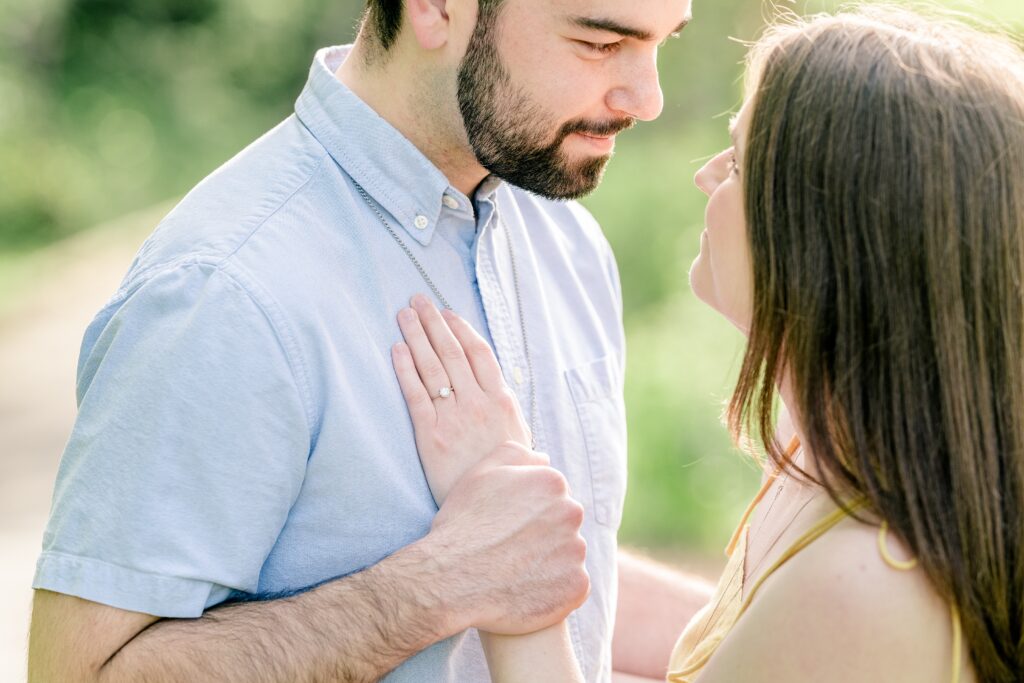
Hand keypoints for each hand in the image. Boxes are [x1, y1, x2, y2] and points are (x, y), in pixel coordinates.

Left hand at [392, 294, 530, 504]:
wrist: (492, 511)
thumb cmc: (508, 481)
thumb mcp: (523, 450)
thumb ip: (517, 428)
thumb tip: (524, 422)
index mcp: (501, 401)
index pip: (479, 354)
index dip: (461, 329)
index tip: (447, 313)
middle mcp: (478, 403)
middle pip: (452, 352)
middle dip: (433, 322)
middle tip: (418, 300)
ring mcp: (453, 417)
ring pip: (433, 366)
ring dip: (417, 336)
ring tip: (404, 314)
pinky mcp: (429, 435)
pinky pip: (415, 394)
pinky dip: (405, 369)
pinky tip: (396, 349)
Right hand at [427, 442, 589, 634]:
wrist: (450, 582)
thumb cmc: (461, 525)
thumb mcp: (479, 475)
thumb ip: (514, 455)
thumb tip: (544, 458)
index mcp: (552, 483)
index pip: (553, 497)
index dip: (529, 514)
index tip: (509, 528)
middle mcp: (571, 512)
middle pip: (564, 524)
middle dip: (544, 536)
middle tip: (511, 551)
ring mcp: (576, 550)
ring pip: (568, 555)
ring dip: (550, 563)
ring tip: (516, 572)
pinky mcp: (577, 586)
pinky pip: (571, 586)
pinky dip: (554, 590)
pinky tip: (526, 591)